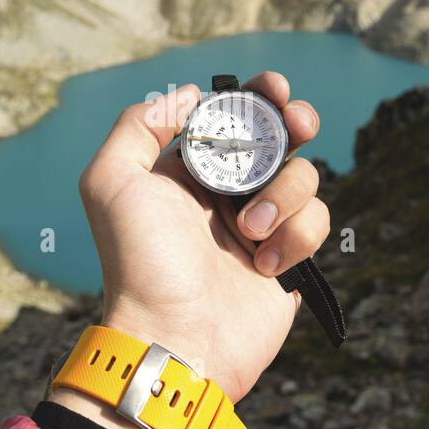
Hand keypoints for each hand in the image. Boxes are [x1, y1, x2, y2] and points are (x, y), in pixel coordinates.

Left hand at [76, 71, 327, 403]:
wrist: (176, 339)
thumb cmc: (140, 263)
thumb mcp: (111, 183)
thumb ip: (139, 126)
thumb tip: (189, 95)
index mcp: (189, 171)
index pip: (232, 118)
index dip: (256, 98)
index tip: (271, 90)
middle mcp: (227, 194)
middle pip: (280, 138)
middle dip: (294, 122)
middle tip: (296, 124)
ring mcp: (263, 227)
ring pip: (305, 178)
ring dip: (284, 195)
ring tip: (248, 231)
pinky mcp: (290, 260)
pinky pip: (317, 223)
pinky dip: (295, 237)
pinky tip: (263, 265)